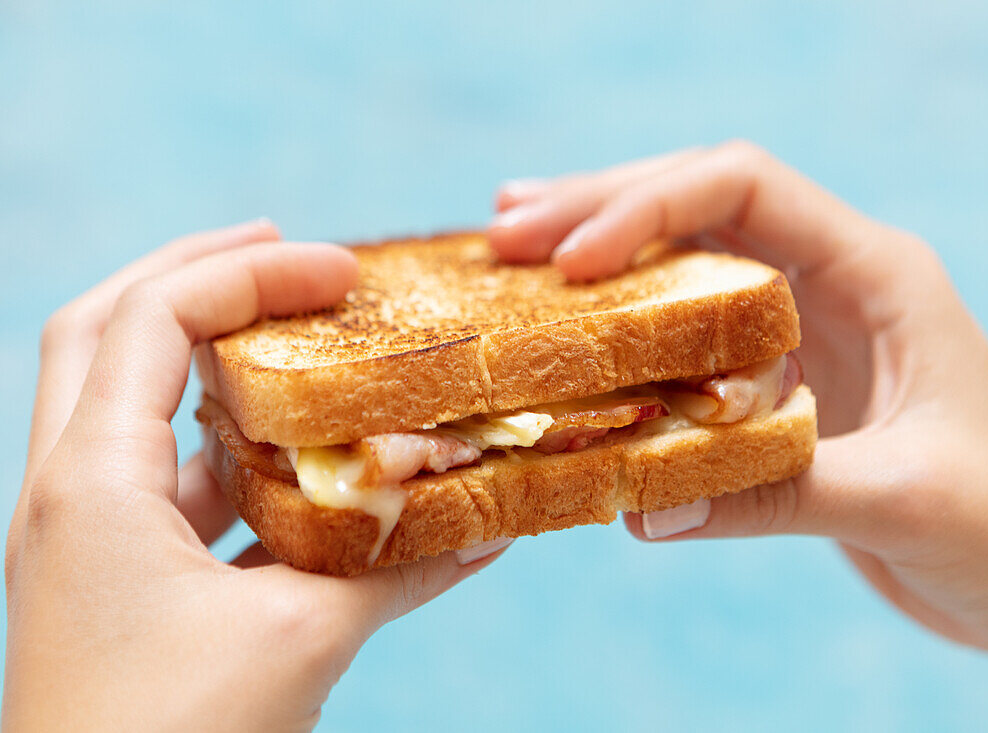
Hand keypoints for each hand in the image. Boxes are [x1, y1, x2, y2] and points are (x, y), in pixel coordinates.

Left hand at [4, 221, 504, 731]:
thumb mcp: (301, 642)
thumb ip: (397, 571)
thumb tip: (490, 528)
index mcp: (93, 485)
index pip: (155, 319)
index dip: (250, 274)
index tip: (343, 272)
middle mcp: (73, 494)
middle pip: (104, 330)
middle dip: (192, 273)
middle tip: (282, 250)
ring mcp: (89, 538)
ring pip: (127, 403)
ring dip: (205, 358)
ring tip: (294, 337)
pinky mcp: (118, 581)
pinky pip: (165, 480)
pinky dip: (226, 446)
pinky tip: (298, 459)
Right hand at [489, 143, 987, 724]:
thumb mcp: (902, 499)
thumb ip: (776, 493)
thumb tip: (642, 506)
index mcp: (876, 272)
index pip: (747, 188)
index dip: (650, 207)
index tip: (572, 258)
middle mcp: (832, 280)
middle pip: (701, 206)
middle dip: (601, 210)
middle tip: (507, 230)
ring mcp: (803, 327)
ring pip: (687, 259)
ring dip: (602, 248)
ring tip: (511, 242)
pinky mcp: (780, 379)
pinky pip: (688, 333)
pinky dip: (624, 324)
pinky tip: (569, 328)